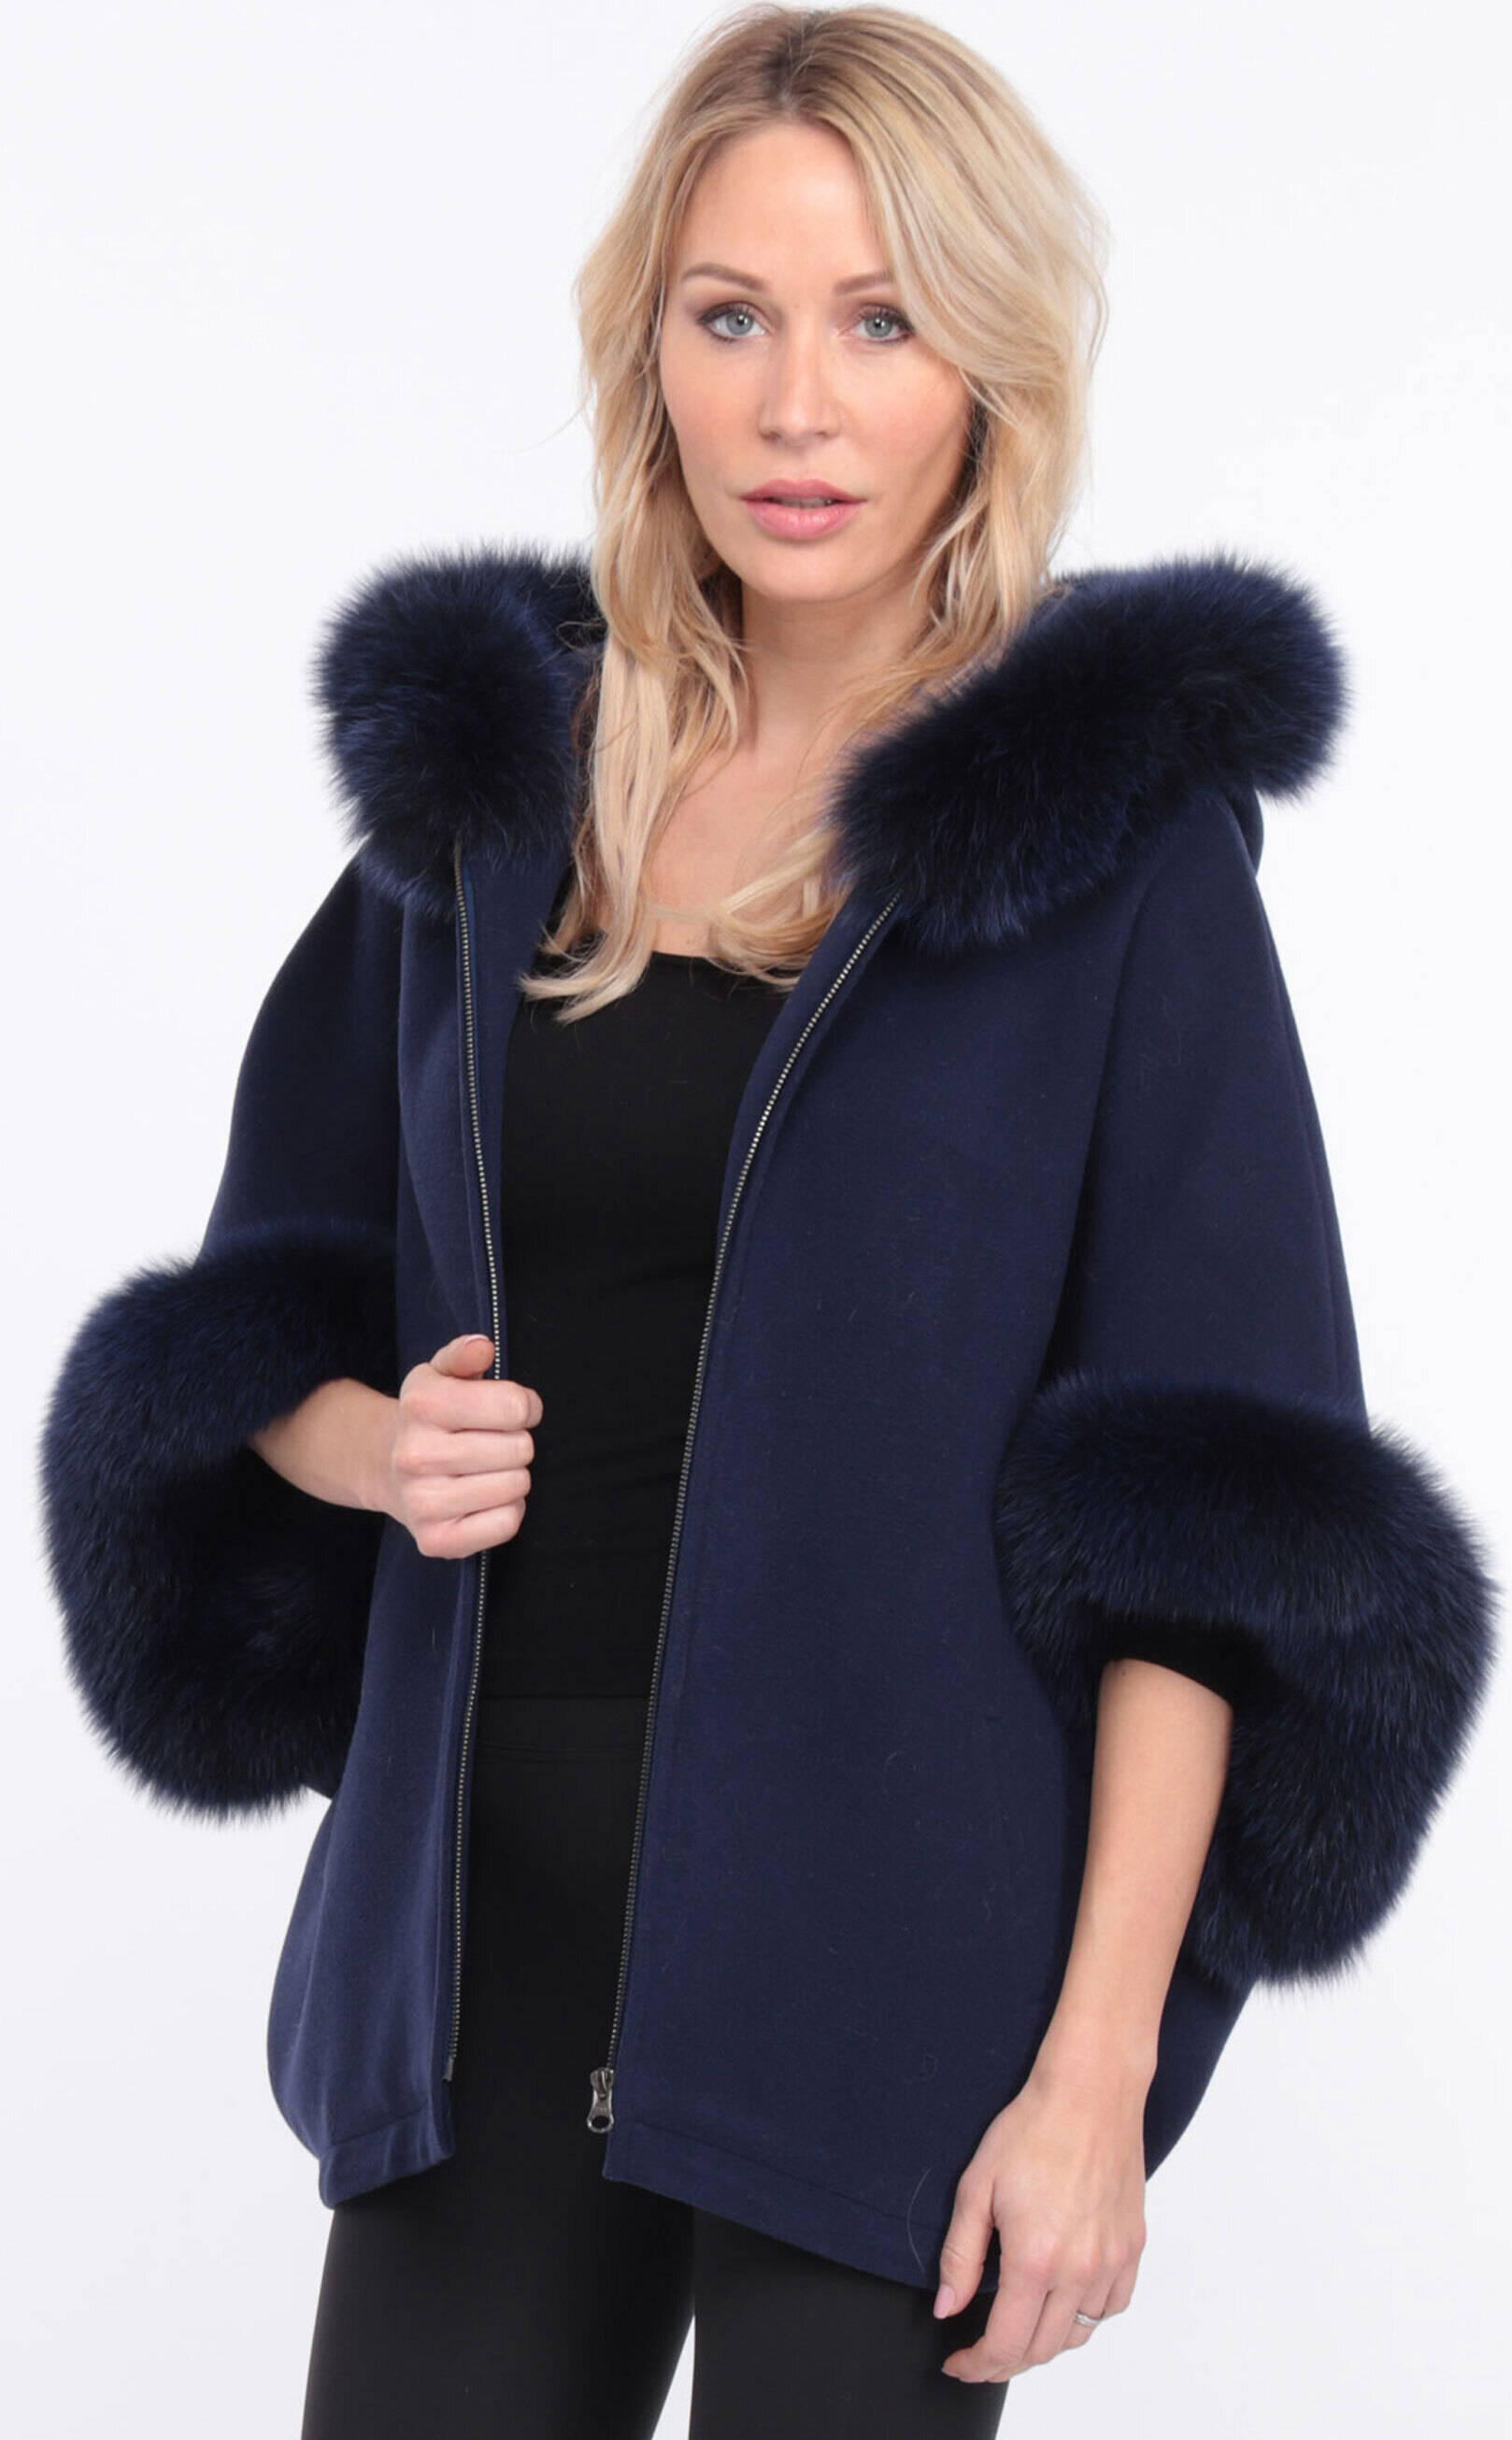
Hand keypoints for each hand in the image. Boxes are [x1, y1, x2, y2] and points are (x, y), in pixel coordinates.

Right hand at [378, 1334, 543, 1559]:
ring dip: (513, 1475)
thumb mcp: (440, 1375)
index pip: (514, 1406)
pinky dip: (508, 1510)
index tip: (510, 1411)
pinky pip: (507, 1523)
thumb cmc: (430, 1418)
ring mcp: (422, 1502)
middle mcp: (415, 1455)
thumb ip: (463, 1355)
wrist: (386, 1468)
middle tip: (493, 1443)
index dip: (525, 1407)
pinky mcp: (435, 1540)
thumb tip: (482, 1347)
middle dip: (517, 1442)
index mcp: (421, 1405)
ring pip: (517, 1485)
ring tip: (487, 1469)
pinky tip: (485, 1497)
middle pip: (520, 1448)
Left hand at [933, 2053, 1147, 2383]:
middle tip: (982, 2350)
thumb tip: (947, 2307)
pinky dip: (1086, 2316)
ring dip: (1045, 2341)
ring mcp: (1111, 2260)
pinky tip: (1065, 2299)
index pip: (1006, 2344)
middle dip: (1006, 2360)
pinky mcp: (1132, 2246)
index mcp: (1035, 2259)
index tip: (960, 2363)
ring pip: (1078, 2334)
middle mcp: (1079, 2270)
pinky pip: (1111, 2306)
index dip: (978, 2364)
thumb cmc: (1032, 2129)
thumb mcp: (977, 2188)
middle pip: (1042, 2349)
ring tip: (1020, 2325)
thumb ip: (960, 2257)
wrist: (1090, 2093)